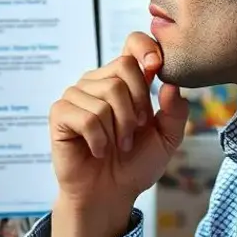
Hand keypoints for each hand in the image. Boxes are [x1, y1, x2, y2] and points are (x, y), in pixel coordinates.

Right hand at [50, 32, 188, 236]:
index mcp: (125, 80)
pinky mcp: (60, 113)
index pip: (133, 43)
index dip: (145, 47)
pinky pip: (87, 116)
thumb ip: (175, 112)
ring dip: (118, 128)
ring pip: (106, 95)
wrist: (110, 193)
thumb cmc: (135, 164)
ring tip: (116, 145)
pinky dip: (99, 139)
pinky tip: (97, 151)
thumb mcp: (167, 139)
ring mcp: (77, 95)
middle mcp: (98, 81)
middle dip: (137, 104)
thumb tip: (170, 85)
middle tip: (135, 130)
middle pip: (123, 68)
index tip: (157, 66)